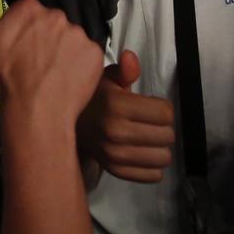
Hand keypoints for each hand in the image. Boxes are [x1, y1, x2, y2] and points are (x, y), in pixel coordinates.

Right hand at [0, 0, 101, 132]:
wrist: (35, 112)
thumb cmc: (5, 77)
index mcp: (29, 7)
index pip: (30, 13)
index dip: (23, 33)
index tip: (18, 51)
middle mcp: (57, 13)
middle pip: (51, 23)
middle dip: (44, 40)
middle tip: (33, 64)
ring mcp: (79, 33)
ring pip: (69, 38)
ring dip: (62, 52)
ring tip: (50, 74)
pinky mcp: (95, 53)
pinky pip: (86, 54)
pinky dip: (79, 65)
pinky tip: (67, 79)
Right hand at [76, 50, 175, 182]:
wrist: (66, 122)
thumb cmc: (93, 99)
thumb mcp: (106, 78)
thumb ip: (124, 70)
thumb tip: (131, 58)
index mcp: (116, 105)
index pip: (165, 113)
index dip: (162, 108)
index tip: (150, 106)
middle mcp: (116, 131)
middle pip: (167, 135)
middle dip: (162, 127)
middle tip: (148, 122)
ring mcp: (115, 155)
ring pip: (163, 157)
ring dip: (159, 147)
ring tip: (147, 138)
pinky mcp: (116, 170)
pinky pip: (153, 175)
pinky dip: (153, 166)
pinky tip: (142, 153)